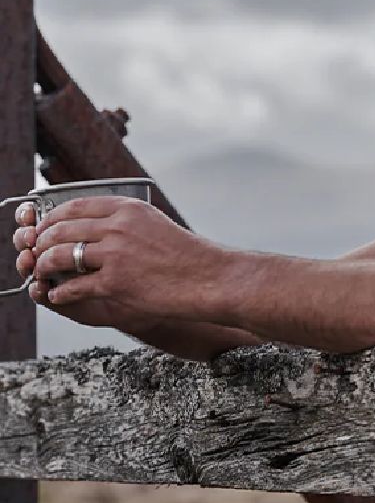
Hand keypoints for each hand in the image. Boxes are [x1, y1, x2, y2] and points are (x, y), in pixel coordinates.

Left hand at [23, 196, 226, 330]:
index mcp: (126, 209)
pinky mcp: (116, 283)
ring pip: (61, 256)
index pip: (74, 207)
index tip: (46, 229)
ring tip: (43, 273)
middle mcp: (117, 227)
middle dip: (42, 242)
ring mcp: (115, 255)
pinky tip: (58, 295)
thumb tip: (98, 225)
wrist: (210, 279)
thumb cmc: (188, 258)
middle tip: (37, 253)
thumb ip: (126, 222)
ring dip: (45, 266)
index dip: (52, 219)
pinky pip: (75, 286)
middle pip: (62, 230)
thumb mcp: (155, 224)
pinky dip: (61, 292)